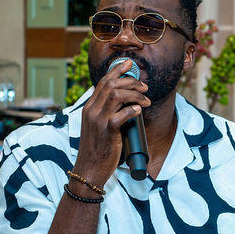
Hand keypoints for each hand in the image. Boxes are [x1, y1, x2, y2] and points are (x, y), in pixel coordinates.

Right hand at [74, 58, 149, 182]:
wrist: (89, 169)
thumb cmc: (97, 148)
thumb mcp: (97, 126)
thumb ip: (106, 113)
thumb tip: (126, 102)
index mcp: (89, 107)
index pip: (103, 82)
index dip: (117, 70)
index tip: (129, 64)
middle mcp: (91, 110)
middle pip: (111, 84)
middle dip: (131, 82)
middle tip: (144, 87)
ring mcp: (98, 120)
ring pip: (116, 95)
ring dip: (135, 94)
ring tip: (146, 100)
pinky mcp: (107, 132)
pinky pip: (121, 115)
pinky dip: (132, 110)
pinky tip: (139, 110)